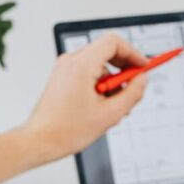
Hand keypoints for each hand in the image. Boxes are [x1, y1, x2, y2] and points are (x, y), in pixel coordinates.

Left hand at [21, 33, 148, 165]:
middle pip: (107, 52)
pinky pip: (89, 74)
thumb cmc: (66, 130)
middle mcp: (71, 62)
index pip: (113, 43)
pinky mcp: (63, 78)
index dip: (133, 53)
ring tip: (113, 107)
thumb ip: (132, 94)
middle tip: (133, 88)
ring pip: (99, 66)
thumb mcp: (110, 114)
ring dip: (112, 83)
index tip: (143, 67)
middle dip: (124, 71)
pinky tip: (101, 107)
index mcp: (81, 65)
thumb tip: (142, 80)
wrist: (41, 141)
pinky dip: (100, 86)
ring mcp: (65, 69)